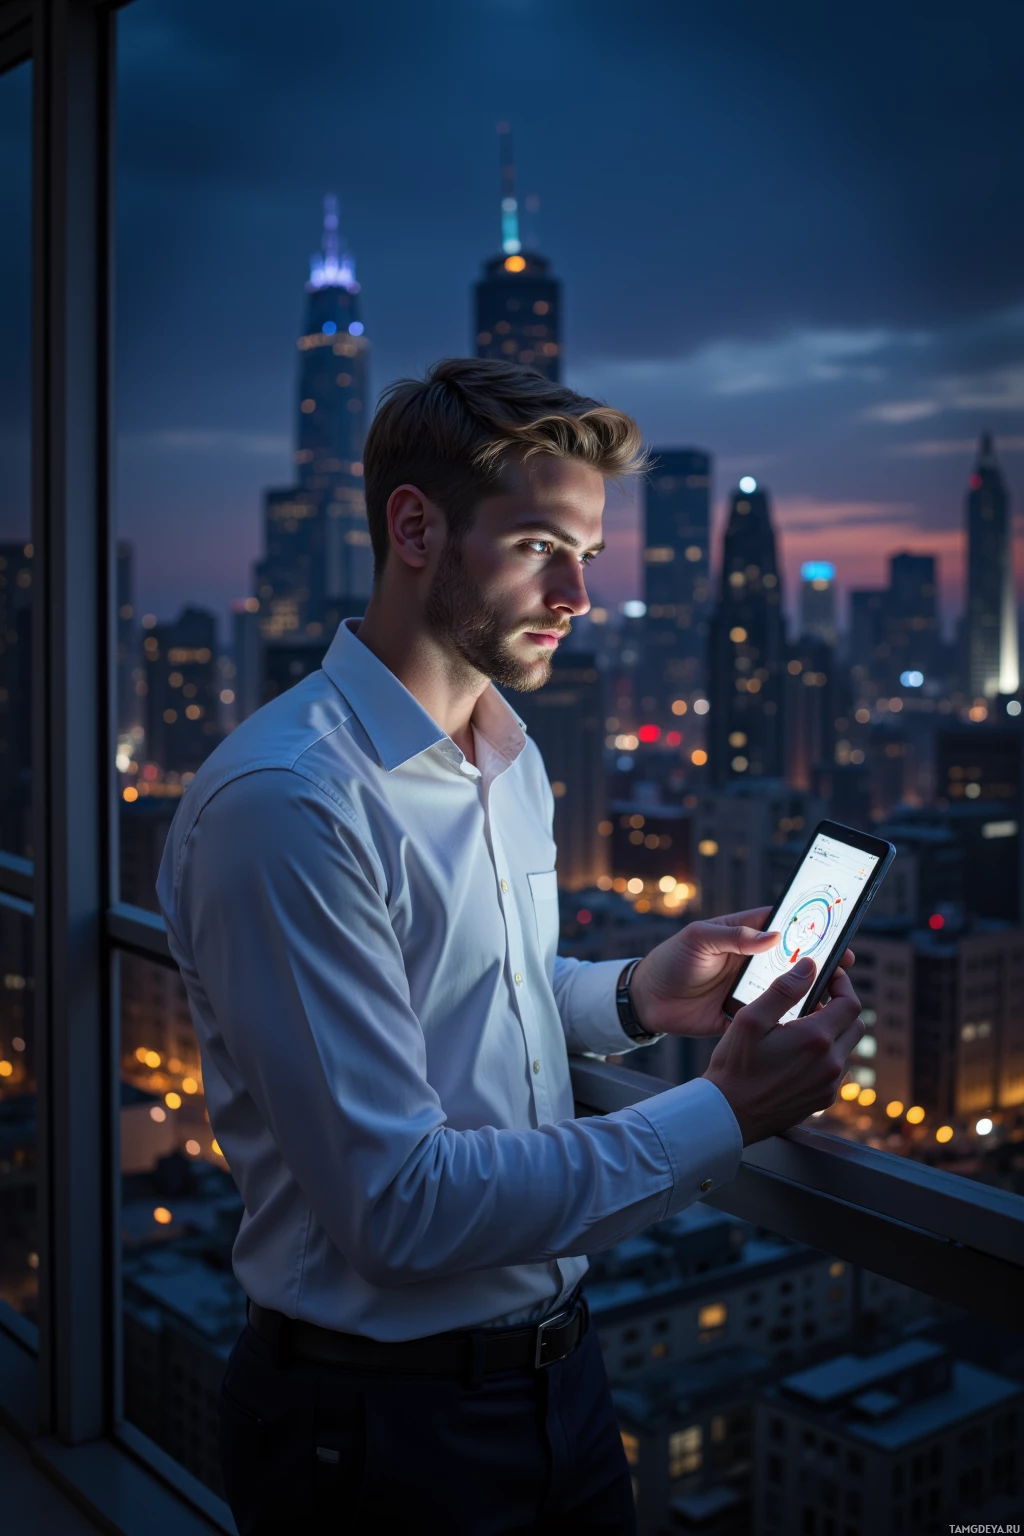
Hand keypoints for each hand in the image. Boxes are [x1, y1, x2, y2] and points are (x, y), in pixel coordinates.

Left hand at [629, 906, 855, 1038]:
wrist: (647, 1000)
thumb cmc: (671, 960)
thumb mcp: (698, 938)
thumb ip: (733, 935)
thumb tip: (773, 935)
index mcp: (743, 935)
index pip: (784, 926)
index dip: (810, 927)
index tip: (835, 932)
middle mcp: (752, 961)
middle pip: (794, 959)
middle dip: (819, 960)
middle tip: (844, 965)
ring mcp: (751, 989)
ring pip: (788, 989)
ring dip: (810, 991)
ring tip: (835, 994)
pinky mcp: (745, 1015)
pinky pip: (773, 1017)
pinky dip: (791, 1019)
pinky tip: (811, 1023)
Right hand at [703, 958, 863, 1143]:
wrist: (729, 1114)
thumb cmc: (735, 1066)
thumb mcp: (751, 1020)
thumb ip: (784, 990)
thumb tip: (809, 967)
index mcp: (816, 1039)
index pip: (850, 1004)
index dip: (843, 984)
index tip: (829, 976)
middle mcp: (830, 1064)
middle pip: (855, 1025)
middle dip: (841, 1007)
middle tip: (816, 998)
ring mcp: (829, 1085)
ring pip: (846, 1048)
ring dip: (833, 1032)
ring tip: (802, 1025)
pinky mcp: (823, 1099)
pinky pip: (835, 1069)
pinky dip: (825, 1054)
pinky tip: (798, 1053)